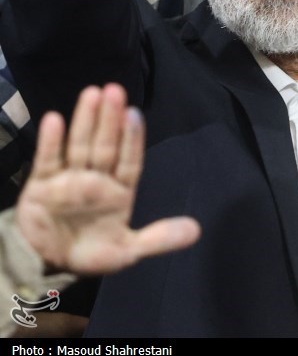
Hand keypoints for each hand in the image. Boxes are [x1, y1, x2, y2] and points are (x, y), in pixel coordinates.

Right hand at [15, 83, 200, 274]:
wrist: (49, 265)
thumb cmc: (92, 251)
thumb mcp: (127, 250)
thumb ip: (159, 238)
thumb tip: (197, 231)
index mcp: (119, 189)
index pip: (129, 159)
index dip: (132, 138)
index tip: (134, 113)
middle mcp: (96, 178)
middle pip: (105, 146)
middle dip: (109, 119)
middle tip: (114, 89)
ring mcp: (70, 178)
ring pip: (80, 145)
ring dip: (85, 120)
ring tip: (92, 94)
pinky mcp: (43, 183)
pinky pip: (48, 160)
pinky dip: (50, 142)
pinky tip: (54, 120)